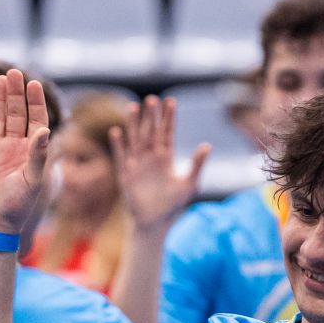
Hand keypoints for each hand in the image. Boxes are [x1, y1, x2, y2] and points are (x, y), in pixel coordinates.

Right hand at [0, 70, 50, 235]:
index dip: (35, 102)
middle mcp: (13, 149)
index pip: (35, 121)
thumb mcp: (33, 180)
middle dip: (15, 94)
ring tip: (0, 80)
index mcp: (30, 153)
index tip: (33, 83)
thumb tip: (46, 129)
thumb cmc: (17, 206)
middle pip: (16, 115)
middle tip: (13, 73)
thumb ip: (39, 154)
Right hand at [110, 96, 209, 233]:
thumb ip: (197, 165)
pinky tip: (116, 132)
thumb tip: (207, 145)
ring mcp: (137, 165)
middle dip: (151, 116)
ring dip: (134, 125)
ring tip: (133, 107)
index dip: (169, 118)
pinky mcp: (126, 175)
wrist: (154, 223)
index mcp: (166, 158)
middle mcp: (151, 158)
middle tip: (152, 99)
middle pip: (151, 132)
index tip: (171, 101)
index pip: (167, 133)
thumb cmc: (172, 206)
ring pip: (135, 140)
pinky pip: (122, 157)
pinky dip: (118, 145)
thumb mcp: (189, 184)